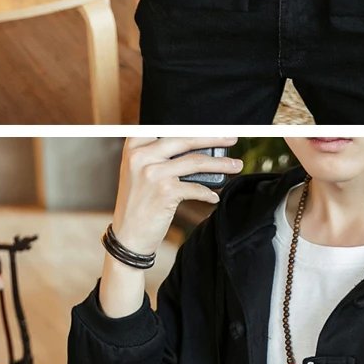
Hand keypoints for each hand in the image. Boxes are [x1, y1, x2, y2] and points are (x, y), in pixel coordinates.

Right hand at [112, 137, 242, 255]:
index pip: (169, 129)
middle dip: (214, 138)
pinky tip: (213, 197)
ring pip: (196, 162)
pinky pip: (196, 187)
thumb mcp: (140, 172)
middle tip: (232, 138)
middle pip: (185, 139)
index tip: (215, 128)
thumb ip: (160, 156)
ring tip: (236, 165)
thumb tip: (200, 146)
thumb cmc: (138, 202)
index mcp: (134, 146)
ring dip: (220, 164)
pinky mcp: (164, 192)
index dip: (195, 128)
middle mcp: (141, 156)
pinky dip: (208, 193)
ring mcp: (152, 173)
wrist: (128, 236)